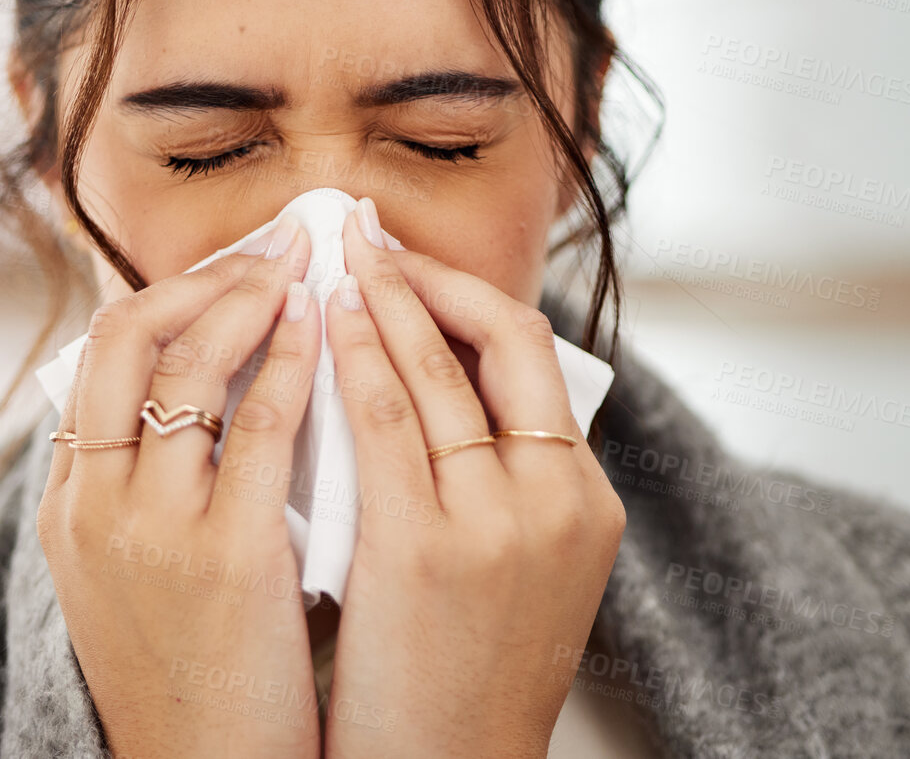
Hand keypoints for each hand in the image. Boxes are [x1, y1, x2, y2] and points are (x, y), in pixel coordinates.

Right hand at [37, 212, 323, 758]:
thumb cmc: (194, 679)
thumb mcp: (138, 578)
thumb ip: (159, 488)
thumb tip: (218, 394)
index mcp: (67, 506)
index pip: (99, 359)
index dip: (168, 295)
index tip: (228, 266)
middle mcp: (92, 505)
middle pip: (126, 336)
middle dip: (204, 274)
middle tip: (271, 244)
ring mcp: (150, 529)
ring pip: (188, 364)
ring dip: (251, 297)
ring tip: (303, 265)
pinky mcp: (221, 557)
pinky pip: (259, 426)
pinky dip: (290, 360)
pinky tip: (324, 328)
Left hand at [320, 199, 624, 758]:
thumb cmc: (462, 675)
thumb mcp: (515, 570)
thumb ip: (493, 478)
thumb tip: (435, 381)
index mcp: (585, 501)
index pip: (537, 355)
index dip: (468, 292)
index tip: (411, 262)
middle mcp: (559, 501)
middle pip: (503, 340)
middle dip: (427, 275)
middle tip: (367, 235)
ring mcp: (500, 525)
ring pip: (440, 370)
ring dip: (385, 299)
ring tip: (338, 261)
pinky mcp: (429, 550)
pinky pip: (387, 422)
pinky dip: (356, 359)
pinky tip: (324, 325)